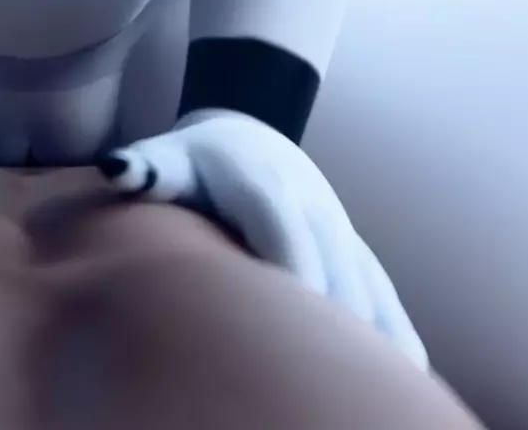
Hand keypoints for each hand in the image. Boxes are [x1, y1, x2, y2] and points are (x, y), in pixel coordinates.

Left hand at [99, 109, 428, 369]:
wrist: (248, 136)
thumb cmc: (194, 161)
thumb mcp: (168, 156)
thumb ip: (148, 168)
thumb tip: (119, 170)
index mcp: (266, 185)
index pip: (284, 231)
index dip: (294, 270)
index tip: (293, 318)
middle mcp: (314, 208)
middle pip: (333, 269)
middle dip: (332, 322)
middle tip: (320, 380)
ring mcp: (340, 231)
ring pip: (368, 288)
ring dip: (371, 338)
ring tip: (366, 391)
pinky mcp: (355, 253)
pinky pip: (384, 296)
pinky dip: (397, 337)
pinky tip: (407, 380)